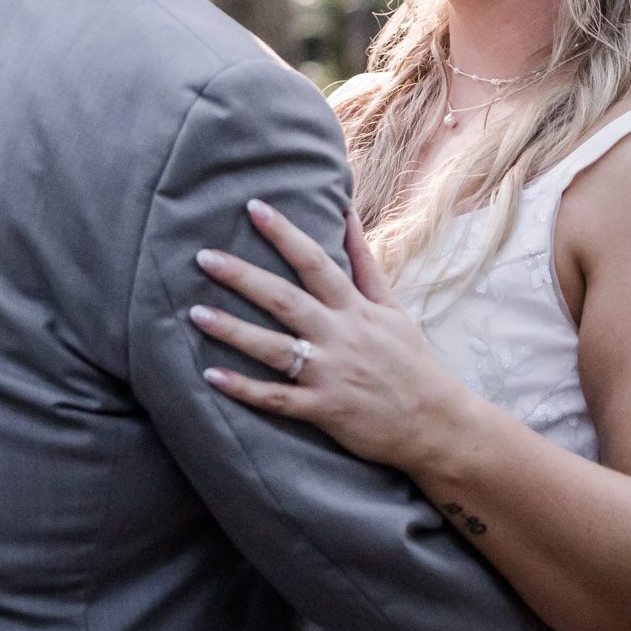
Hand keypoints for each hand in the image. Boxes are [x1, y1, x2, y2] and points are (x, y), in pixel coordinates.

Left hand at [193, 201, 476, 473]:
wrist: (435, 422)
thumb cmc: (411, 361)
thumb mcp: (392, 307)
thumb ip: (364, 263)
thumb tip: (346, 215)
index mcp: (356, 309)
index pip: (316, 261)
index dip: (284, 234)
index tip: (254, 208)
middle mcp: (341, 336)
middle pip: (285, 300)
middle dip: (243, 277)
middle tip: (204, 257)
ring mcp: (330, 374)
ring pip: (274, 348)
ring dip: (233, 330)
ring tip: (195, 312)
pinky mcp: (324, 409)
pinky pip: (277, 398)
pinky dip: (244, 388)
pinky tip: (211, 375)